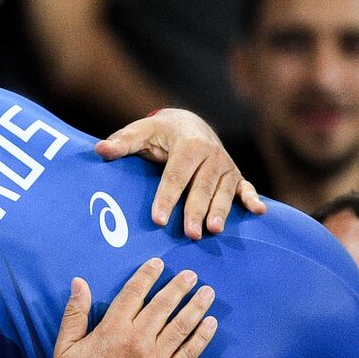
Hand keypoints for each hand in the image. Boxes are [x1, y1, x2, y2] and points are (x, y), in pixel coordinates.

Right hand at [42, 258, 216, 357]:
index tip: (158, 264)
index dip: (147, 275)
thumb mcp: (65, 347)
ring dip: (197, 306)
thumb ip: (75, 314)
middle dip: (179, 286)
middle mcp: (137, 341)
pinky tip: (210, 324)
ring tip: (207, 293)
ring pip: (181, 326)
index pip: (134, 293)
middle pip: (163, 305)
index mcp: (112, 330)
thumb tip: (79, 283)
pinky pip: (189, 354)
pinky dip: (202, 337)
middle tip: (191, 275)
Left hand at [95, 108, 266, 238]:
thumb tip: (100, 150)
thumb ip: (122, 143)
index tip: (157, 219)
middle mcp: (211, 155)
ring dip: (220, 211)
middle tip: (189, 234)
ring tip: (213, 230)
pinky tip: (258, 212)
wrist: (189, 123)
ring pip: (224, 191)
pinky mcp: (235, 175)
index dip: (166, 198)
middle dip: (195, 211)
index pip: (175, 175)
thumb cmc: (159, 133)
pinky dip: (251, 199)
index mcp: (188, 145)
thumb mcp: (140, 132)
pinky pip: (246, 188)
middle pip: (202, 187)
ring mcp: (226, 166)